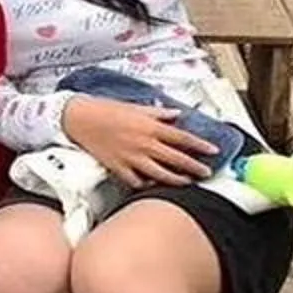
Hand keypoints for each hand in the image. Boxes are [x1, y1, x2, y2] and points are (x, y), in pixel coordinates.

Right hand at [62, 95, 216, 185]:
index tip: (213, 151)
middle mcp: (144, 144)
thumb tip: (176, 114)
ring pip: (160, 174)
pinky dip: (147, 184)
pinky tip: (154, 185)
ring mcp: (132, 158)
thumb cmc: (106, 110)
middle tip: (207, 172)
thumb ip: (158, 113)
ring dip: (177, 180)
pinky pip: (137, 181)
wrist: (79, 119)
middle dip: (194, 166)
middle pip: (176, 159)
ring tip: (187, 182)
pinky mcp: (119, 168)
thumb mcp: (135, 106)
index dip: (200, 145)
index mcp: (150, 126)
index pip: (182, 138)